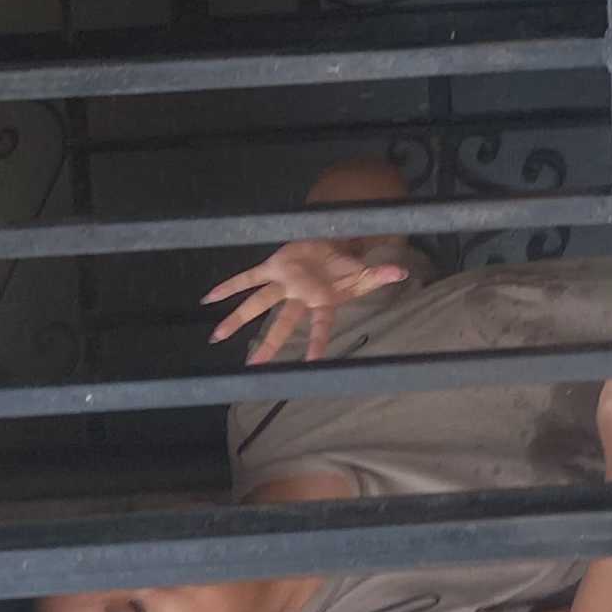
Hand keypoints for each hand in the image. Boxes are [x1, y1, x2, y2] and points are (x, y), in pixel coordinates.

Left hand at [205, 238, 413, 365]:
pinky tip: (209, 298)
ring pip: (258, 303)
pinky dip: (229, 286)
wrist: (330, 245)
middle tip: (252, 366)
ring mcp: (283, 283)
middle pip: (282, 323)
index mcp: (322, 301)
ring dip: (236, 319)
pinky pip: (248, 277)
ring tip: (216, 336)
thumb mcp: (364, 272)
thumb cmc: (345, 267)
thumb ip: (380, 273)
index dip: (318, 342)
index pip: (321, 325)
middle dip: (268, 344)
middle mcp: (299, 297)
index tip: (313, 364)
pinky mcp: (272, 267)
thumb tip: (401, 271)